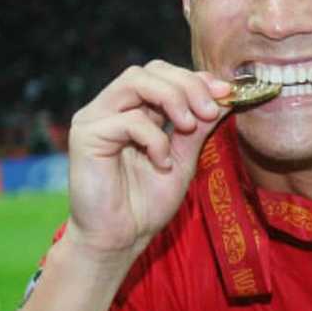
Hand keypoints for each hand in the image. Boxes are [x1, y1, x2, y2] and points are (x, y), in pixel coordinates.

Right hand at [62, 60, 232, 260]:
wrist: (120, 240)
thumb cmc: (146, 203)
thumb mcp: (183, 159)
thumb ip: (198, 127)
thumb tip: (225, 96)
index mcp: (133, 109)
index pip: (164, 75)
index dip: (195, 78)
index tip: (226, 92)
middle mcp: (111, 107)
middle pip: (151, 70)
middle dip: (187, 85)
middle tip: (210, 111)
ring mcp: (95, 117)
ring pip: (136, 81)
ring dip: (172, 98)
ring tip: (189, 126)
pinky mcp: (85, 134)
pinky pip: (128, 119)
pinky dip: (154, 138)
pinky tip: (161, 163)